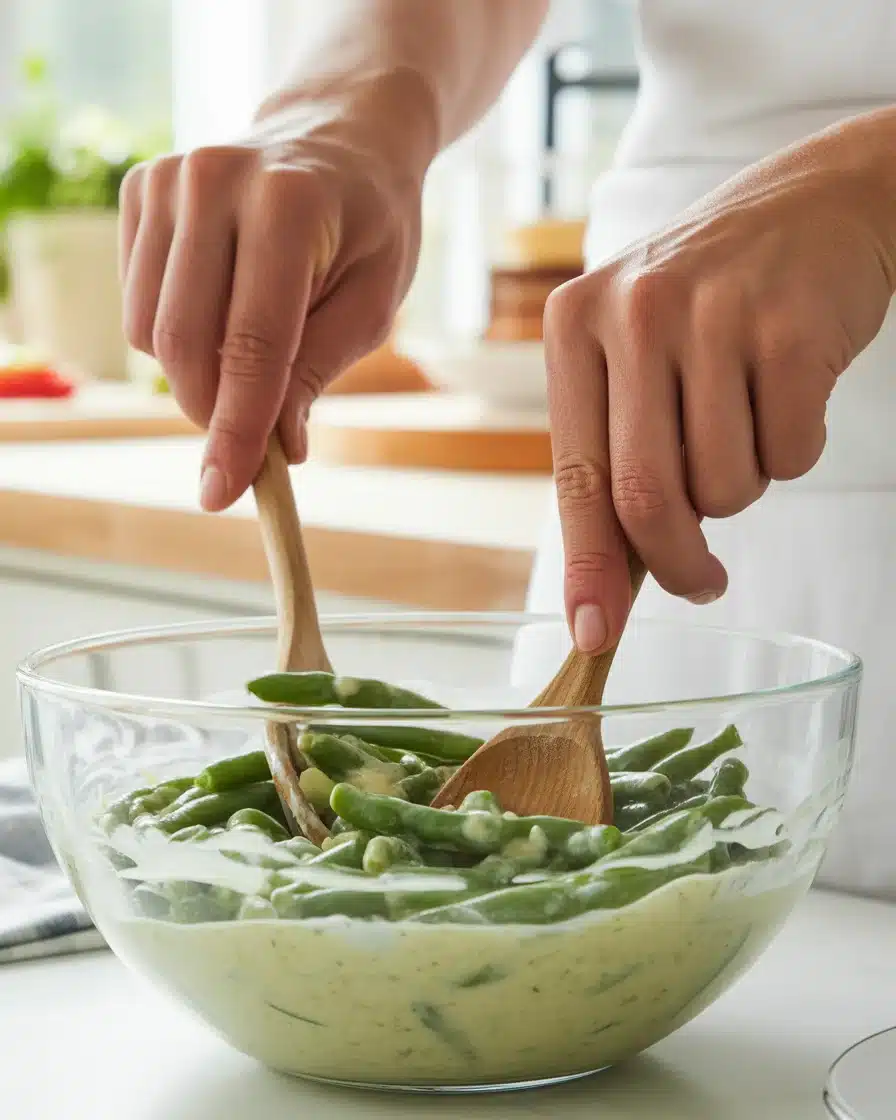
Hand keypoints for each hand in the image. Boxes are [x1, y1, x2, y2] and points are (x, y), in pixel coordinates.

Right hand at [119, 78, 431, 509]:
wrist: (341, 136)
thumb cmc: (370, 227)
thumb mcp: (373, 303)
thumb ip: (318, 372)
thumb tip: (277, 451)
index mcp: (288, 204)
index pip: (252, 343)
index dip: (237, 428)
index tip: (223, 493)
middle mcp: (213, 180)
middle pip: (183, 342)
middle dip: (214, 412)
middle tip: (252, 439)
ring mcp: (167, 180)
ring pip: (148, 332)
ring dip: (196, 375)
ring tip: (253, 349)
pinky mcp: (140, 192)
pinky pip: (136, 306)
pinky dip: (175, 336)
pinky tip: (222, 306)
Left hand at [545, 111, 895, 653]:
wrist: (816, 201)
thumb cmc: (711, 302)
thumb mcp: (636, 352)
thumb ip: (616, 452)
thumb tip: (608, 589)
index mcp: (575, 325)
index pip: (577, 475)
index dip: (587, 567)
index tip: (594, 633)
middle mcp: (633, 312)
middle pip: (646, 496)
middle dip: (676, 563)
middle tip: (701, 582)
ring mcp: (715, 314)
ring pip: (725, 485)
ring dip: (742, 489)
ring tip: (745, 423)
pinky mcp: (793, 326)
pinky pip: (792, 455)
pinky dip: (795, 452)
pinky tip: (788, 393)